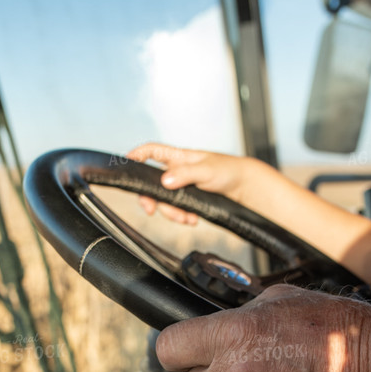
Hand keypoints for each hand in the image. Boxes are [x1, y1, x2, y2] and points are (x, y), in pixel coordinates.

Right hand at [126, 143, 250, 224]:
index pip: (152, 151)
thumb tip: (164, 181)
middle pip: (153, 184)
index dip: (137, 155)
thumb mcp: (207, 171)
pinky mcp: (189, 200)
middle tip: (152, 211)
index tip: (126, 163)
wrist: (245, 188)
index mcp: (178, 158)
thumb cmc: (228, 171)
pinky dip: (182, 217)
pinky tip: (192, 220)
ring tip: (186, 219)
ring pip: (165, 201)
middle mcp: (177, 171)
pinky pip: (178, 210)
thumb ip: (185, 175)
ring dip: (172, 213)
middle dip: (152, 199)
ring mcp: (182, 186)